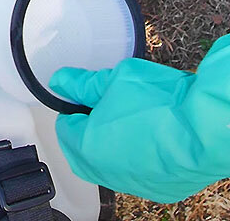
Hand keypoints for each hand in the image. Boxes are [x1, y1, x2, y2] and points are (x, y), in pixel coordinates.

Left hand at [50, 34, 229, 202]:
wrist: (208, 127)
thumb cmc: (163, 103)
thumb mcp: (115, 80)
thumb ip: (83, 84)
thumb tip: (62, 82)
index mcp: (86, 147)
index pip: (64, 128)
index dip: (75, 108)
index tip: (86, 98)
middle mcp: (105, 172)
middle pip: (83, 149)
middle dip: (89, 129)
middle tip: (108, 106)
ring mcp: (132, 183)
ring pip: (110, 163)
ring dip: (113, 144)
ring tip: (133, 119)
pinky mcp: (158, 189)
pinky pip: (137, 172)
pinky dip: (138, 157)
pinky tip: (152, 137)